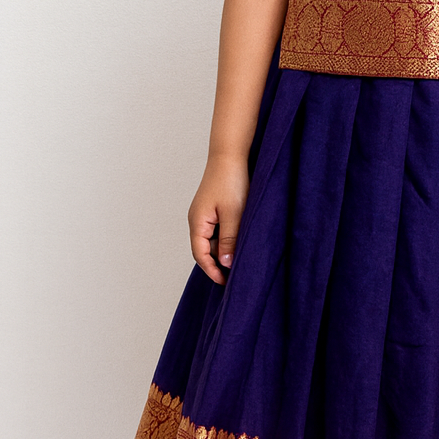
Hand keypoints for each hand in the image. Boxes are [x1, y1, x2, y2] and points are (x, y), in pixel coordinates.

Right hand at [188, 154, 250, 283]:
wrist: (230, 155)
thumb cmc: (231, 182)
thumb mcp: (234, 214)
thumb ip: (229, 240)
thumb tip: (225, 264)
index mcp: (197, 222)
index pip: (200, 255)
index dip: (212, 271)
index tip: (226, 282)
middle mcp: (197, 220)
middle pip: (205, 250)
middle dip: (218, 263)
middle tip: (236, 273)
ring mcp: (204, 214)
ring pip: (212, 240)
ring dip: (224, 250)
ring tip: (241, 257)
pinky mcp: (213, 208)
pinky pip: (217, 230)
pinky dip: (227, 238)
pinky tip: (240, 240)